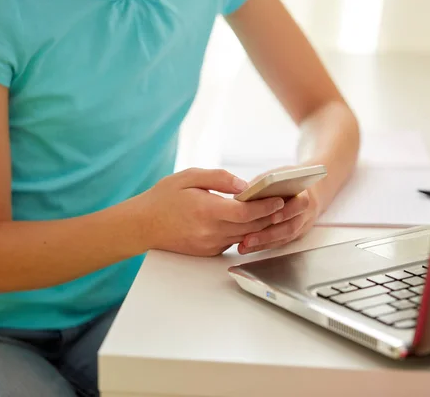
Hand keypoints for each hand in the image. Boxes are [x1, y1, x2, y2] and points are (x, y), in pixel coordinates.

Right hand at [141, 168, 285, 256]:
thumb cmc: (163, 198)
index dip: (266, 206)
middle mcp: (211, 231)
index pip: (246, 212)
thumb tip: (243, 186)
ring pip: (244, 235)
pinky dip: (244, 231)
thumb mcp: (188, 177)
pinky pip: (232, 240)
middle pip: (251, 226)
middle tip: (288, 205)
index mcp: (207, 211)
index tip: (280, 199)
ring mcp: (210, 244)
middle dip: (271, 216)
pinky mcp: (208, 251)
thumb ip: (219, 179)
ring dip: (260, 225)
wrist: (142, 226)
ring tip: (275, 211)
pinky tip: (252, 221)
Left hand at [237, 168, 322, 254]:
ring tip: (245, 246)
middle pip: (290, 227)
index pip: (300, 204)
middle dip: (269, 234)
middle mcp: (306, 212)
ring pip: (285, 238)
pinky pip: (280, 242)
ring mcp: (302, 225)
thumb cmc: (286, 180)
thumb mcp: (276, 176)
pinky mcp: (296, 235)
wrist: (304, 189)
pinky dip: (264, 245)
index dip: (287, 212)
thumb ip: (263, 185)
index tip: (271, 217)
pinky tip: (248, 247)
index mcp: (305, 194)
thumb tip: (240, 197)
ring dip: (264, 243)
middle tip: (249, 239)